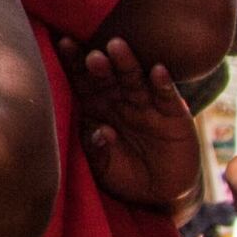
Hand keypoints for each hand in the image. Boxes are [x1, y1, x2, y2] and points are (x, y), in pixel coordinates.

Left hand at [71, 35, 206, 214]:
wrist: (161, 193)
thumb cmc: (124, 175)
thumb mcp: (105, 168)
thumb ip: (98, 150)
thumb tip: (101, 131)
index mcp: (97, 107)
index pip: (82, 81)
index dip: (72, 63)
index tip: (63, 44)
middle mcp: (120, 99)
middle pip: (107, 75)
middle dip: (99, 64)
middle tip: (92, 55)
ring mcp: (147, 104)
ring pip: (135, 79)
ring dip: (126, 63)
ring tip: (117, 48)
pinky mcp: (174, 114)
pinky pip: (167, 95)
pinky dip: (163, 83)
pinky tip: (158, 70)